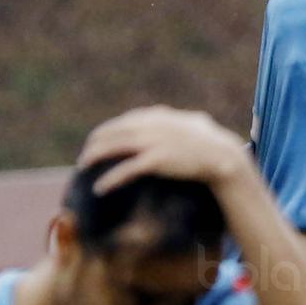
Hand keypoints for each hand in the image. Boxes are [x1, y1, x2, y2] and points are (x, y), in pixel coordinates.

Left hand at [78, 105, 249, 193]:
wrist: (222, 155)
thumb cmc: (211, 144)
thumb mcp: (194, 125)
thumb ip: (180, 121)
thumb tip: (186, 118)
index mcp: (157, 116)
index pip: (123, 122)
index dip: (106, 132)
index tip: (97, 143)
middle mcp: (150, 125)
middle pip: (112, 132)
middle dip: (94, 145)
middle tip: (84, 159)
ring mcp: (152, 141)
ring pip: (113, 147)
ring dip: (94, 158)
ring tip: (83, 169)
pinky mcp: (156, 160)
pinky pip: (126, 169)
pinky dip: (110, 178)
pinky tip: (100, 188)